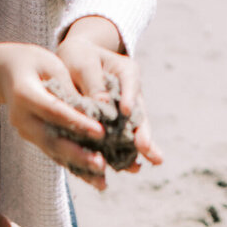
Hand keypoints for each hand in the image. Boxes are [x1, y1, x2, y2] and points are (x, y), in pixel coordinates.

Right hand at [0, 41, 106, 187]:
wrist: (4, 72)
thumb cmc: (33, 63)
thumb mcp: (52, 64)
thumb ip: (70, 88)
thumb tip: (96, 110)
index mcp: (25, 94)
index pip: (54, 111)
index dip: (77, 123)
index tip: (101, 132)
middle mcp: (22, 118)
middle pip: (51, 140)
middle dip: (77, 154)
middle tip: (101, 165)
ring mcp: (26, 132)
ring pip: (54, 153)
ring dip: (79, 168)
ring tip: (101, 182)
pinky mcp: (33, 140)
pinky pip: (55, 155)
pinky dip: (75, 167)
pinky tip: (94, 180)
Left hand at [56, 34, 162, 172]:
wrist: (73, 66)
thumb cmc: (78, 58)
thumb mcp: (82, 63)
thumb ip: (92, 82)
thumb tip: (102, 104)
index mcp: (127, 72)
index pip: (130, 83)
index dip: (129, 97)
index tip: (127, 111)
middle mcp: (132, 95)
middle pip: (139, 114)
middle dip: (143, 133)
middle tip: (147, 148)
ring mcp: (127, 114)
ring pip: (134, 132)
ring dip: (142, 148)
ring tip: (153, 162)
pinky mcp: (117, 128)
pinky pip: (121, 142)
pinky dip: (123, 154)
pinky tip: (129, 168)